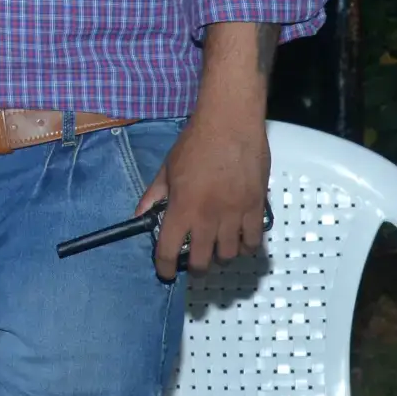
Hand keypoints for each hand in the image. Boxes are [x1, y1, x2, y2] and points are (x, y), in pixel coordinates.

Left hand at [139, 108, 269, 281]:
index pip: (170, 250)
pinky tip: (239, 239)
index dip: (165, 267)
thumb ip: (154, 196)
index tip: (165, 272)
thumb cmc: (196, 142)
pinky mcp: (257, 207)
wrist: (230, 123)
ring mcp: (235, 214)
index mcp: (182, 208)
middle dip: (196, 267)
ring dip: (221, 256)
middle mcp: (209, 217)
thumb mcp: (167, 169)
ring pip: (230, 254)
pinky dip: (245, 245)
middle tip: (194, 263)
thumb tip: (139, 216)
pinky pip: (254, 240)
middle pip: (203, 261)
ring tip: (216, 248)